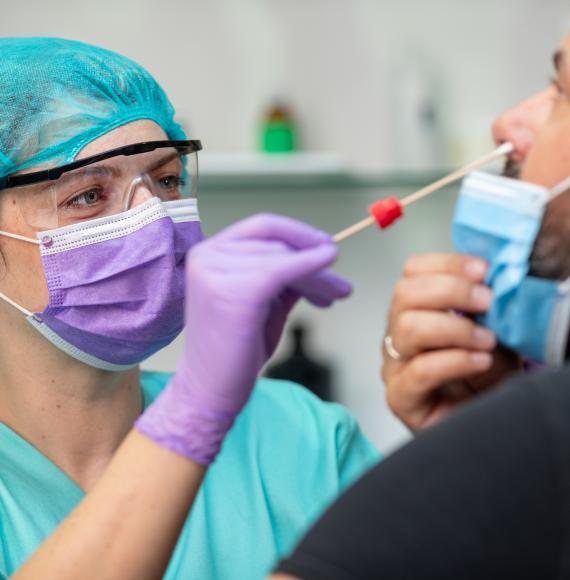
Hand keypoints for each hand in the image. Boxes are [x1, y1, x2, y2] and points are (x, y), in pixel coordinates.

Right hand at [136, 214, 351, 462]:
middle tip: (340, 286)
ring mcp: (217, 271)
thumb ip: (285, 276)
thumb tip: (321, 256)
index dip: (299, 233)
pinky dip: (311, 269)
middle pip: (277, 243)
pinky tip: (331, 278)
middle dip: (316, 259)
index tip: (326, 247)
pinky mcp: (235, 291)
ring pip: (284, 257)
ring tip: (339, 294)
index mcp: (209, 253)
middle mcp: (207, 255)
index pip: (262, 226)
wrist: (209, 391)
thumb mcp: (264, 302)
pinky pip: (283, 271)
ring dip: (319, 274)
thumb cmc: (235, 350)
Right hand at [382, 253, 521, 431]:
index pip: (414, 271)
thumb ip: (484, 306)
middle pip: (404, 293)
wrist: (486, 421)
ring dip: (454, 328)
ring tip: (486, 340)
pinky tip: (479, 361)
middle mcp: (399, 333)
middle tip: (486, 301)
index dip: (446, 264)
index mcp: (417, 309)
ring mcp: (395, 365)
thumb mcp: (492, 330)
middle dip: (450, 290)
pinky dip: (454, 361)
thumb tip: (488, 278)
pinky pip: (420, 370)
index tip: (482, 270)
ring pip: (407, 328)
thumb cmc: (487, 377)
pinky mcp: (400, 397)